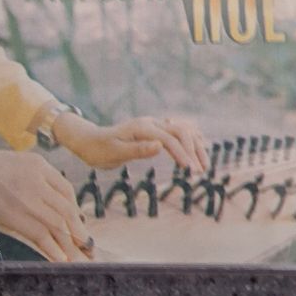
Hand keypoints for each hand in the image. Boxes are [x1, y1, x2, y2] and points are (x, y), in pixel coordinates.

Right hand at [0, 142, 92, 262]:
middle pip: (67, 210)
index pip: (66, 190)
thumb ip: (27, 178)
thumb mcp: (11, 164)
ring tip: (78, 260)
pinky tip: (59, 260)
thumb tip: (35, 200)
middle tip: (86, 248)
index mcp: (39, 164)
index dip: (75, 210)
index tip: (78, 224)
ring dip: (70, 246)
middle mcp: (39, 179)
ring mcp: (29, 197)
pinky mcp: (14, 214)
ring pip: (59, 225)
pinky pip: (42, 235)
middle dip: (78, 231)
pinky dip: (53, 250)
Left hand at [53, 113, 207, 172]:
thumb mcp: (115, 153)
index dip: (182, 153)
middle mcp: (151, 122)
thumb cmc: (100, 150)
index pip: (169, 138)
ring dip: (196, 145)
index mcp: (142, 127)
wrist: (91, 141)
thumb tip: (160, 147)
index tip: (190, 171)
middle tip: (200, 172)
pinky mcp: (156, 129)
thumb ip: (138, 150)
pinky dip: (192, 139)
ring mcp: (155, 124)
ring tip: (204, 166)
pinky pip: (180, 130)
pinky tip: (199, 151)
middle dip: (194, 150)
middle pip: (182, 130)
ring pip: (184, 129)